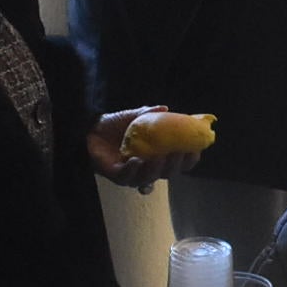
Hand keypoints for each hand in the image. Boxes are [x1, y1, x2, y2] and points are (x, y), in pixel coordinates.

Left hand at [88, 105, 204, 186]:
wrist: (90, 128)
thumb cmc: (114, 124)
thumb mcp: (134, 116)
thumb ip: (149, 113)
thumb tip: (166, 108)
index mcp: (156, 155)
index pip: (177, 163)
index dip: (188, 159)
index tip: (195, 149)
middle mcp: (146, 168)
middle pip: (166, 174)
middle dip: (175, 165)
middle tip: (179, 153)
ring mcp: (131, 174)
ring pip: (148, 179)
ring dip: (155, 170)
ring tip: (159, 157)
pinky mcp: (116, 175)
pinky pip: (127, 178)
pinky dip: (133, 170)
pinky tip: (136, 161)